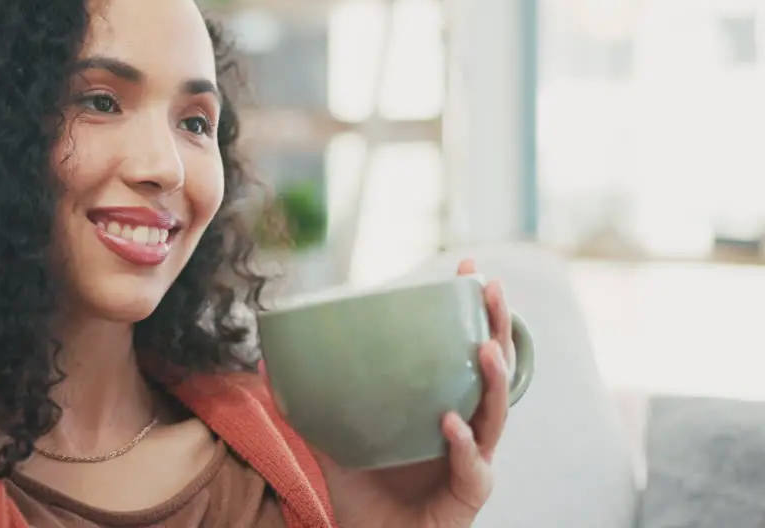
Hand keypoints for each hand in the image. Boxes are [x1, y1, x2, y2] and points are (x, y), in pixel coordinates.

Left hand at [314, 258, 513, 527]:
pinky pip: (473, 467)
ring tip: (484, 348)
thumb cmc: (366, 495)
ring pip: (496, 415)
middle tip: (491, 290)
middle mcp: (468, 428)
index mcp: (445, 406)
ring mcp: (474, 461)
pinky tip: (451, 422)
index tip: (469, 269)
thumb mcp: (335, 442)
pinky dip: (463, 444)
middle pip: (496, 371)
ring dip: (494, 380)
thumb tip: (267, 363)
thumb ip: (311, 406)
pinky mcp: (469, 496)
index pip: (466, 351)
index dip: (474, 311)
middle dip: (498, 327)